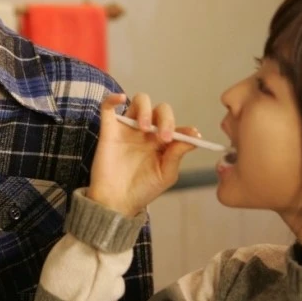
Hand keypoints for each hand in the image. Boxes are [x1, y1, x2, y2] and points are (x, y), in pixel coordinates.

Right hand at [86, 93, 198, 216]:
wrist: (117, 202)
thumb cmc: (142, 189)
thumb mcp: (166, 174)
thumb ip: (177, 154)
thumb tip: (193, 136)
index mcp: (161, 142)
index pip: (175, 125)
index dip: (185, 128)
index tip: (193, 136)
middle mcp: (146, 132)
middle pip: (159, 110)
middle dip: (166, 119)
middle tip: (164, 137)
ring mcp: (128, 128)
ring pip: (139, 101)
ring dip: (146, 109)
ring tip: (145, 128)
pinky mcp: (109, 129)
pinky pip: (108, 107)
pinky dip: (113, 98)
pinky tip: (120, 98)